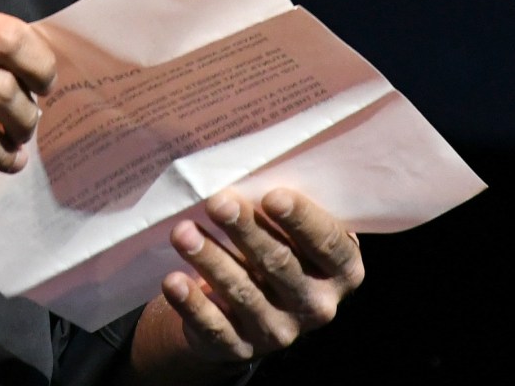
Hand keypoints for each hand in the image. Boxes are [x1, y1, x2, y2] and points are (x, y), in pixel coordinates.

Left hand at [129, 188, 364, 377]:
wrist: (249, 308)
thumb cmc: (277, 249)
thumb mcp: (292, 232)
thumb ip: (284, 208)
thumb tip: (250, 166)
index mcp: (342, 270)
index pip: (327, 244)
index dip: (301, 220)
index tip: (272, 195)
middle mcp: (317, 305)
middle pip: (280, 264)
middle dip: (246, 231)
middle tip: (217, 202)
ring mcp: (280, 331)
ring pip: (243, 292)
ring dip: (210, 259)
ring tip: (182, 232)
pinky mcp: (240, 347)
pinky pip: (214, 326)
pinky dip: (192, 303)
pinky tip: (173, 280)